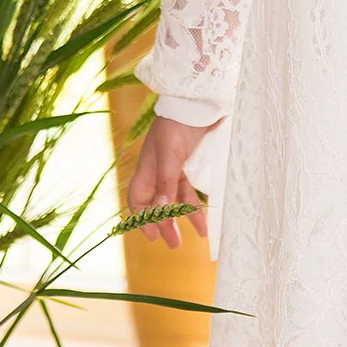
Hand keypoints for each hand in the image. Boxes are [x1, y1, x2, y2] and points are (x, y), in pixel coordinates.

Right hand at [126, 114, 219, 247]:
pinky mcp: (192, 165)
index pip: (138, 199)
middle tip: (173, 245)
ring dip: (185, 217)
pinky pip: (194, 190)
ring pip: (178, 199)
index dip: (142, 218)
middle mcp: (158, 171)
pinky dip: (200, 204)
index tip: (152, 235)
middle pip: (158, 204)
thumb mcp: (169, 155)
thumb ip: (165, 183)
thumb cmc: (177, 124)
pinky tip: (209, 218)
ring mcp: (176, 169)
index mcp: (146, 168)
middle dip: (165, 224)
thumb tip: (160, 211)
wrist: (197, 102)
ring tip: (198, 236)